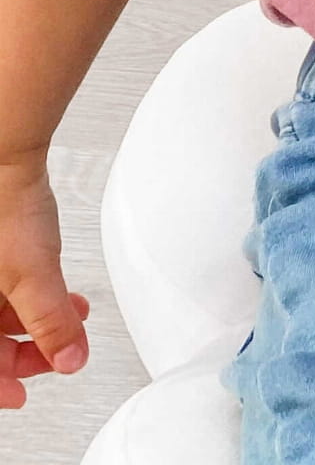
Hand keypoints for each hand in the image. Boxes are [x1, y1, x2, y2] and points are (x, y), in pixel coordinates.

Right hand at [0, 153, 89, 409]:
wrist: (3, 155)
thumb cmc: (2, 209)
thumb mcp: (33, 276)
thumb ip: (51, 323)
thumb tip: (69, 360)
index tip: (25, 394)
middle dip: (27, 348)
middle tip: (61, 351)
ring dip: (34, 320)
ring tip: (74, 314)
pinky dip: (28, 296)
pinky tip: (61, 293)